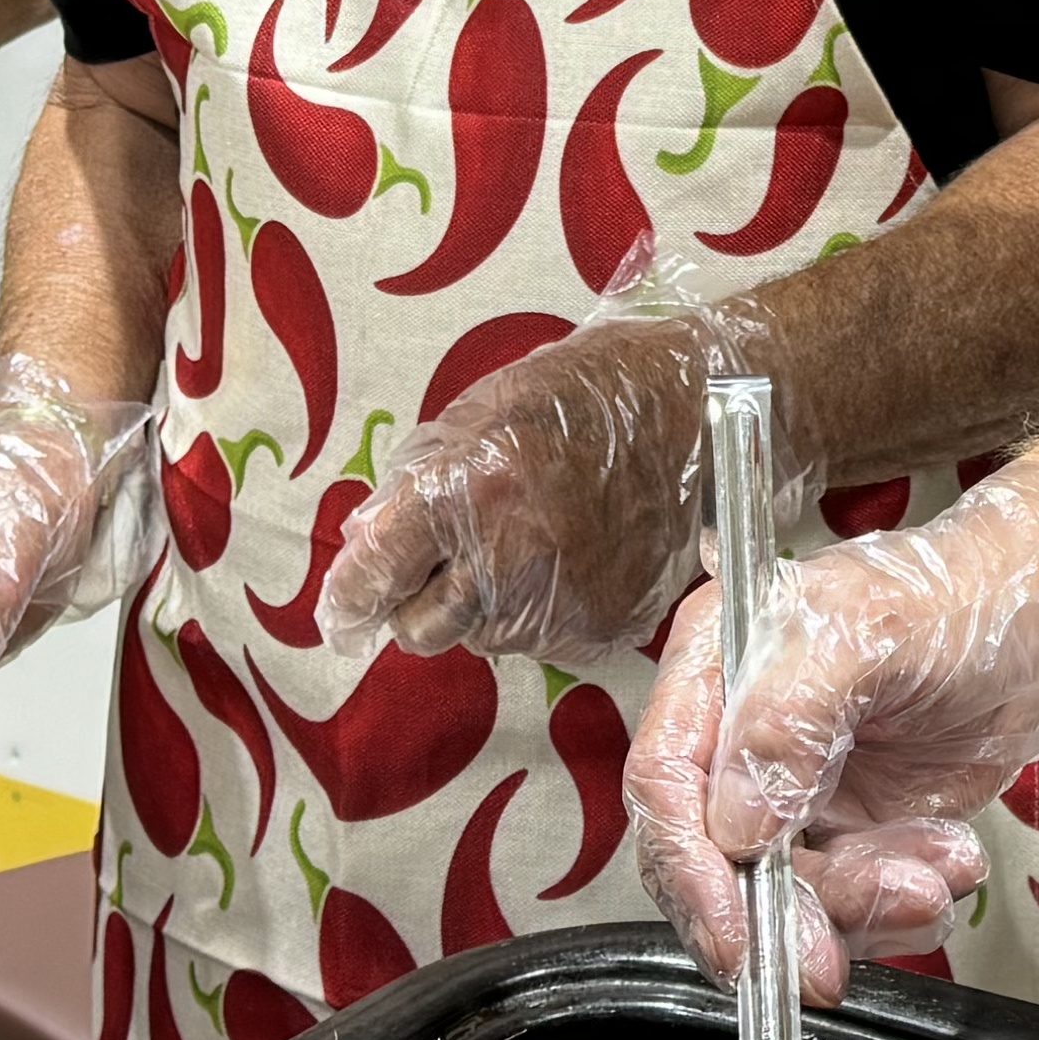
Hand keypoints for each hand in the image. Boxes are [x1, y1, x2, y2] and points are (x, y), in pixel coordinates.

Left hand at [315, 309, 734, 663]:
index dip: (350, 597)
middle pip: (420, 629)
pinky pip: (541, 641)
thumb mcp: (481, 410)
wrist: (696, 416)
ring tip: (524, 545)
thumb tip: (369, 542)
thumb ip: (417, 477)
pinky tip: (565, 560)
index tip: (342, 611)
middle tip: (438, 570)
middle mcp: (505, 561)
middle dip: (416, 605)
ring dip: (483, 605)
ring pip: (481, 638)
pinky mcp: (599, 629)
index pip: (376, 574)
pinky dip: (539, 613)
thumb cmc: (582, 397)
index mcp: (465, 493)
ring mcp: (557, 605)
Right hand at [630, 464, 1038, 1006]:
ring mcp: (798, 790)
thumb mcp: (871, 634)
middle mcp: (743, 732)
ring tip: (935, 873)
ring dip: (861, 908)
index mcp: (719, 662)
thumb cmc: (966, 600)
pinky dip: (901, 906)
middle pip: (715, 860)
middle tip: (828, 963)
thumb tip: (732, 820)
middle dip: (780, 916)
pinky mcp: (852, 832)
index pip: (666, 779)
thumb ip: (788, 720)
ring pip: (787, 899)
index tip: (735, 937)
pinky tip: (950, 862)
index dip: (690, 867)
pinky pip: (851, 906)